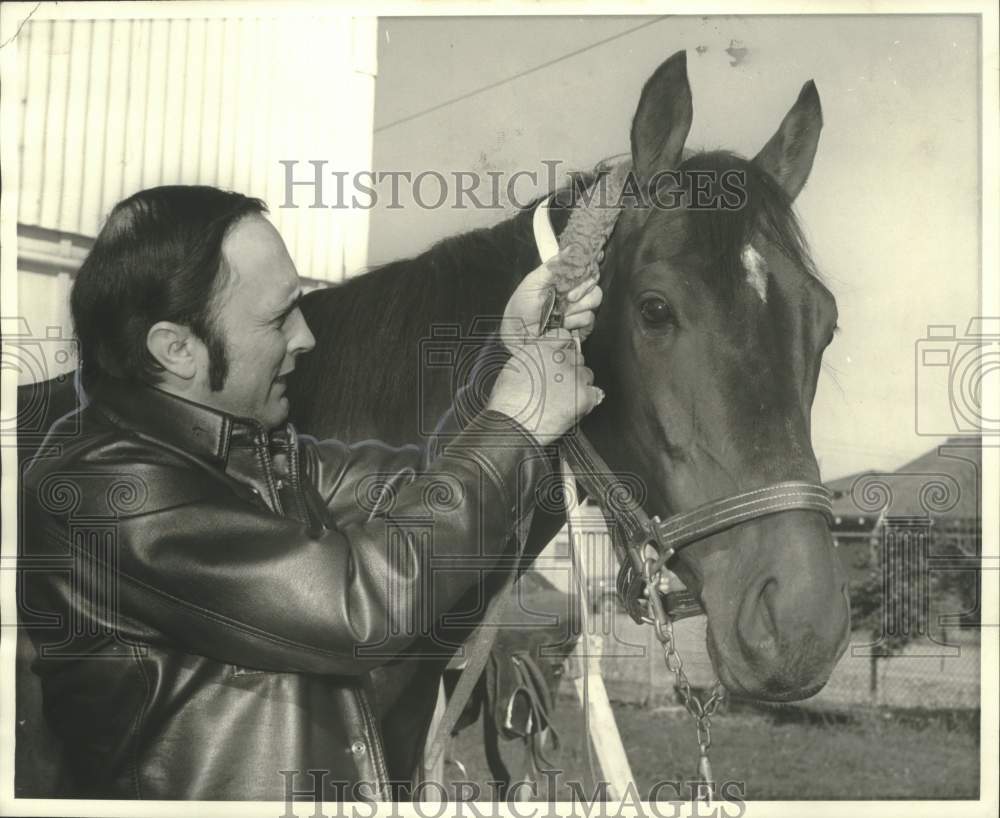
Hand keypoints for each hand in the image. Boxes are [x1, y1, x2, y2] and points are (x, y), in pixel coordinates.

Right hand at [486, 328, 603, 446]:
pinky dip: (587, 401)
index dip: (563, 349)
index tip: (561, 358)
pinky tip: (572, 407)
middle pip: (577, 357)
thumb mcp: (515, 367)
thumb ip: (535, 358)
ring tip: (563, 399)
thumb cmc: (508, 402)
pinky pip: (595, 394)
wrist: (514, 424)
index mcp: (541, 348)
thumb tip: (544, 360)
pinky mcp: (584, 395)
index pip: (564, 337)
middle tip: (559, 385)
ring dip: (579, 384)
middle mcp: (559, 358)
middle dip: (571, 369)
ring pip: (587, 374)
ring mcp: (573, 376)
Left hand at [500, 254, 602, 347]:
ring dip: (576, 306)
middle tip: (566, 295)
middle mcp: (574, 290)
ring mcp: (580, 308)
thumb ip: (554, 266)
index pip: (584, 264)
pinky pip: (590, 317)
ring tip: (559, 313)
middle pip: (594, 278)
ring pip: (595, 297)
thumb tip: (572, 247)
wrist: (519, 336)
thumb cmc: (521, 308)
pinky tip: (562, 324)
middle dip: (582, 286)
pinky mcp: (583, 326)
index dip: (590, 261)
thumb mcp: (534, 281)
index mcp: (563, 278)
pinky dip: (575, 320)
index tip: (593, 259)